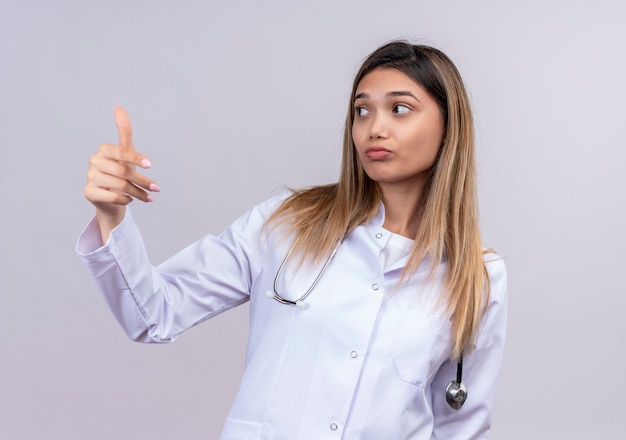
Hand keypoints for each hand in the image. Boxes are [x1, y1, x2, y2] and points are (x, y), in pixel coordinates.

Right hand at [84, 106, 159, 240]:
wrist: (111, 197)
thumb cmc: (120, 171)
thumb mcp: (126, 152)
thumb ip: (124, 131)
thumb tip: (118, 106)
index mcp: (104, 150)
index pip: (121, 152)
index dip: (136, 158)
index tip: (149, 164)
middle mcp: (94, 162)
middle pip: (123, 172)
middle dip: (143, 181)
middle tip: (156, 188)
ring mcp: (90, 177)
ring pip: (120, 186)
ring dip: (138, 193)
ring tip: (148, 197)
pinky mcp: (89, 192)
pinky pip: (113, 197)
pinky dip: (126, 200)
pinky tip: (131, 200)